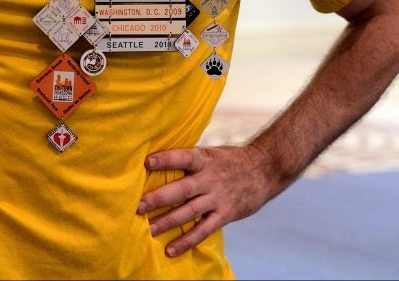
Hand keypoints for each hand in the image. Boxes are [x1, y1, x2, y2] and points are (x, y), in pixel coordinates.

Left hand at [136, 145, 277, 256]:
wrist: (265, 170)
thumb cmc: (229, 160)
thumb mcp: (210, 153)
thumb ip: (189, 160)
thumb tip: (157, 161)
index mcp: (204, 160)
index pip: (183, 158)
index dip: (166, 159)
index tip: (147, 162)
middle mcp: (210, 179)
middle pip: (182, 190)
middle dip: (158, 198)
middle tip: (137, 206)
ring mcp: (217, 198)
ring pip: (189, 212)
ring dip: (167, 222)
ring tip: (147, 229)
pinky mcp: (224, 214)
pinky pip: (203, 230)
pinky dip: (186, 241)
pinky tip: (170, 249)